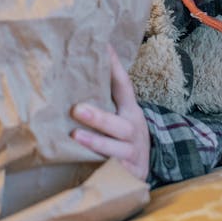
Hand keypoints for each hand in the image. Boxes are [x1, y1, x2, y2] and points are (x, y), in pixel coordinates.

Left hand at [71, 47, 149, 179]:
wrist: (146, 166)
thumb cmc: (124, 134)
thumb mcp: (121, 114)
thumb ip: (105, 96)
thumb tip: (78, 68)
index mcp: (130, 112)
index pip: (124, 87)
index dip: (115, 67)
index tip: (104, 47)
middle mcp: (133, 131)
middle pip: (119, 125)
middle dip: (98, 118)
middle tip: (77, 109)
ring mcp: (132, 154)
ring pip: (115, 150)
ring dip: (95, 143)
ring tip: (75, 136)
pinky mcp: (128, 173)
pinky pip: (113, 171)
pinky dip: (100, 168)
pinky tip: (84, 167)